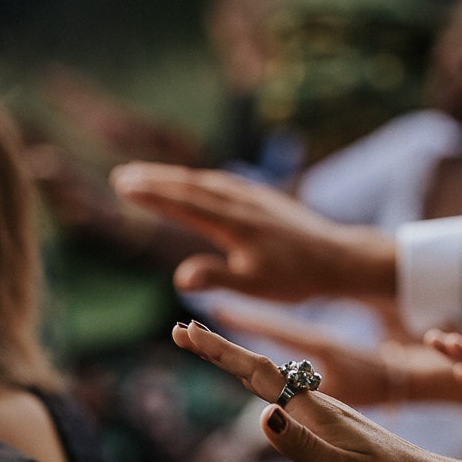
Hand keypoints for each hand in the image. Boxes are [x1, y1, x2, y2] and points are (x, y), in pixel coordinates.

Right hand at [112, 162, 395, 300]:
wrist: (340, 259)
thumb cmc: (298, 278)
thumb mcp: (256, 285)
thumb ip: (218, 277)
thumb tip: (180, 279)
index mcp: (234, 223)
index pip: (185, 203)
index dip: (152, 194)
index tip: (123, 185)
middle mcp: (242, 203)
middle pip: (191, 186)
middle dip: (155, 180)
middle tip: (121, 176)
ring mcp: (255, 197)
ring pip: (207, 182)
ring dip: (175, 178)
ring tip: (148, 176)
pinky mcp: (265, 199)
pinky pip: (225, 182)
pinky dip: (201, 180)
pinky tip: (196, 183)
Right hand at [172, 321, 445, 461]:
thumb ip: (302, 445)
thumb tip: (261, 415)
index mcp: (315, 410)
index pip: (258, 373)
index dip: (220, 353)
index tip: (185, 329)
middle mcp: (318, 404)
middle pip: (260, 369)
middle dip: (220, 350)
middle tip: (182, 330)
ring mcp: (327, 414)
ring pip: (274, 380)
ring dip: (240, 363)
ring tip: (211, 349)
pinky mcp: (335, 428)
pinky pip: (289, 398)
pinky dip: (266, 386)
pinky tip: (265, 391)